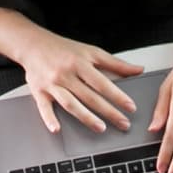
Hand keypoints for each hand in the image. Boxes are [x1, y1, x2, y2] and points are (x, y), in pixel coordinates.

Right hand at [15, 29, 142, 133]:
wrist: (32, 44)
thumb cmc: (64, 49)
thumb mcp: (91, 52)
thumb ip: (116, 63)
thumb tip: (139, 69)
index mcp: (80, 63)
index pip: (102, 83)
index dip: (118, 96)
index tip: (131, 107)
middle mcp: (66, 74)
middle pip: (90, 96)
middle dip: (108, 111)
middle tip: (124, 124)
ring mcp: (52, 84)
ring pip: (70, 103)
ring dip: (85, 117)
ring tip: (101, 128)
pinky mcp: (39, 91)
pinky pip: (43, 107)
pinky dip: (49, 118)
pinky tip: (57, 129)